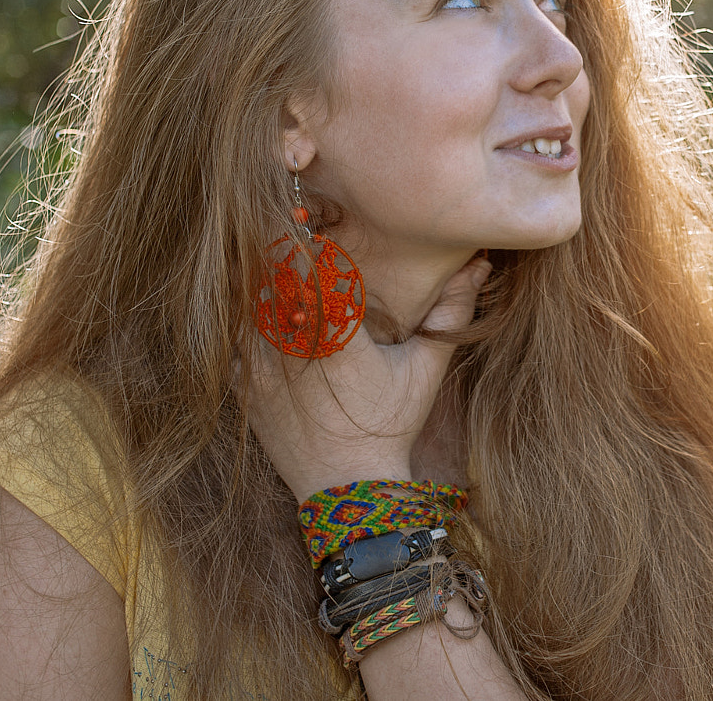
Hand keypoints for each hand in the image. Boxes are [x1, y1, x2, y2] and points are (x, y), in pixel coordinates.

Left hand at [242, 254, 490, 500]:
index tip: (308, 224)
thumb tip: (480, 267)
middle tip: (289, 238)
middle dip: (275, 256)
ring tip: (276, 277)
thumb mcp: (426, 369)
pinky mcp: (243, 387)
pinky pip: (232, 337)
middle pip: (265, 275)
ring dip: (258, 287)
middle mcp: (288, 346)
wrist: (348, 488)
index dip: (301, 239)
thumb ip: (451, 313)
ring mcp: (258, 367)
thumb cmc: (392, 426)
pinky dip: (244, 323)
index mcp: (334, 334)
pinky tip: (265, 321)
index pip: (303, 263)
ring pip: (243, 303)